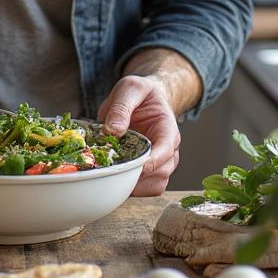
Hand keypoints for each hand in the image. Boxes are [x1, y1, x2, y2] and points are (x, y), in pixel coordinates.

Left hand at [97, 74, 180, 195]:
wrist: (143, 99)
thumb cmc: (140, 94)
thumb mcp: (130, 88)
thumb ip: (121, 107)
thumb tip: (112, 130)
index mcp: (168, 130)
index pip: (166, 150)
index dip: (152, 161)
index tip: (135, 165)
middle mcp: (168, 151)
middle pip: (161, 173)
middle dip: (137, 175)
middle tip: (112, 170)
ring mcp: (158, 164)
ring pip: (153, 186)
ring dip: (132, 185)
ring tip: (110, 174)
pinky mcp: (145, 171)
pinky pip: (141, 188)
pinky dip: (127, 187)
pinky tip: (111, 177)